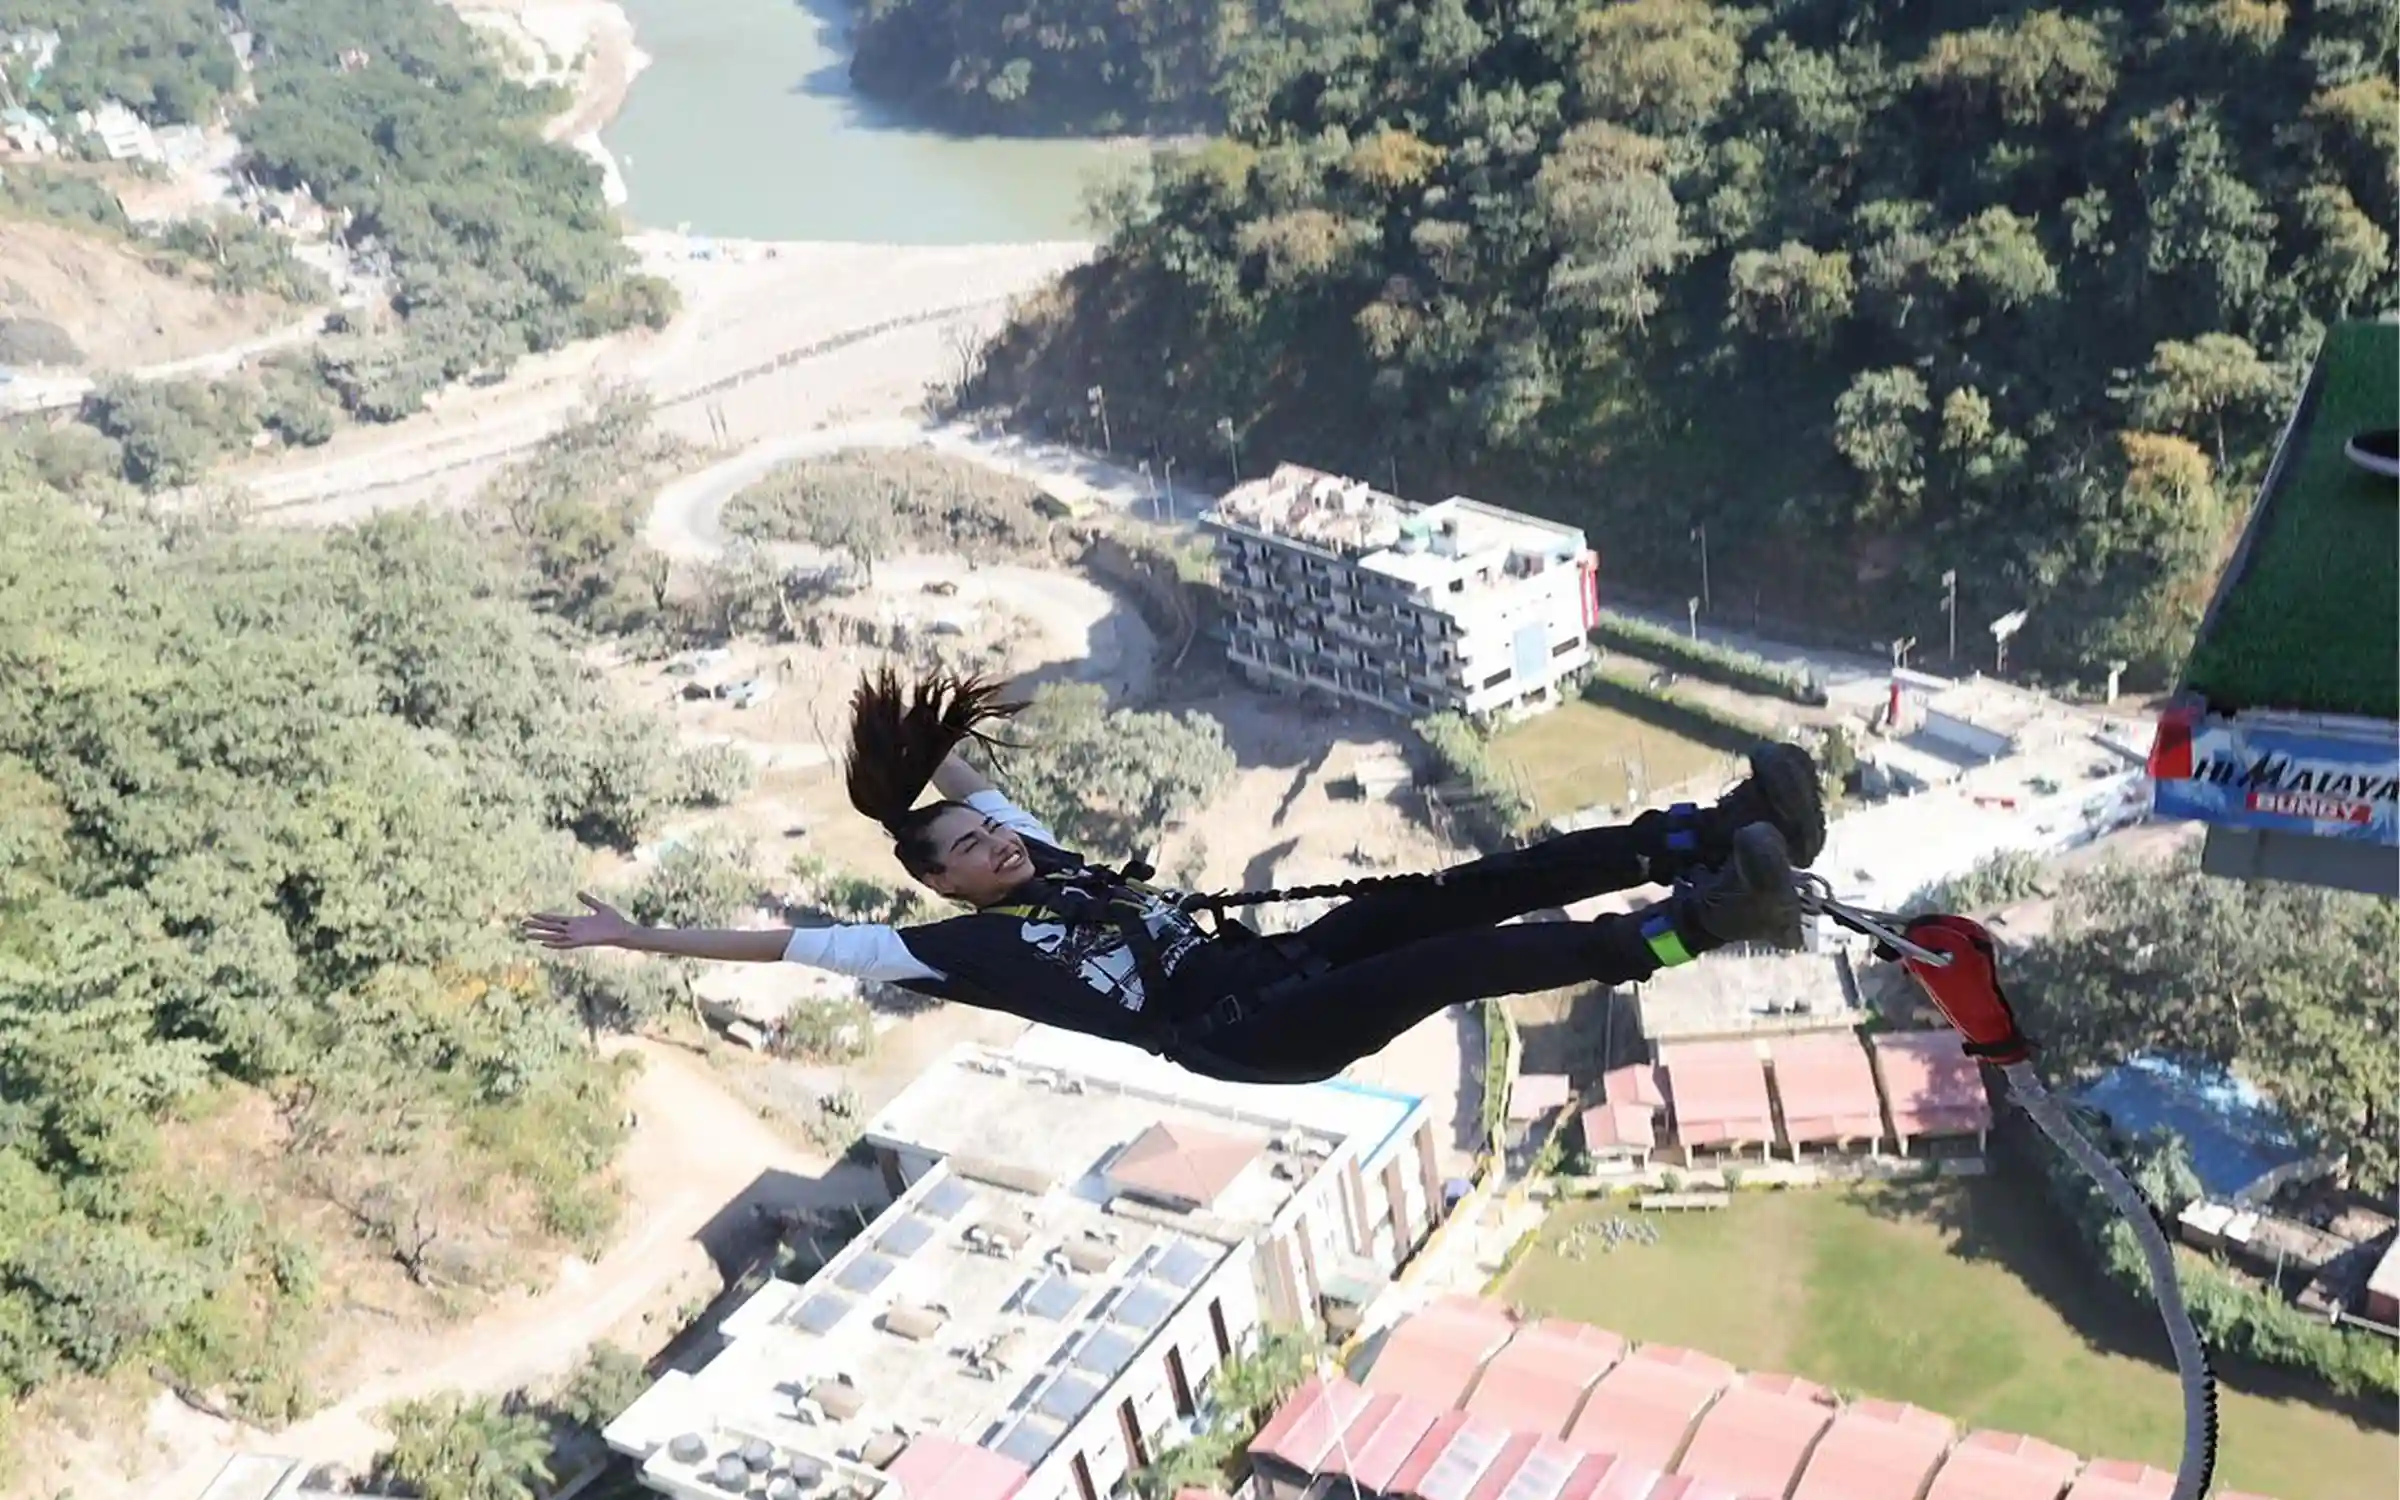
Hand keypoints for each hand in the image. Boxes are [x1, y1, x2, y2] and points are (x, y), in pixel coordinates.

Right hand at [522, 893, 637, 950]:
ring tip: (527, 934)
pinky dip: (555, 943)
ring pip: (554, 936)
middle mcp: (574, 929)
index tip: (532, 914)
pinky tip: (544, 943)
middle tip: (522, 924)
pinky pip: (565, 943)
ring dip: (541, 935)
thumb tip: (578, 893)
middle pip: (551, 927)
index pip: (556, 919)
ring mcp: (577, 935)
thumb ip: (588, 900)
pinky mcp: (582, 941)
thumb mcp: (599, 907)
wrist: (623, 931)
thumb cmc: (614, 921)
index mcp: (577, 922)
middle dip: (537, 925)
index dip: (544, 917)